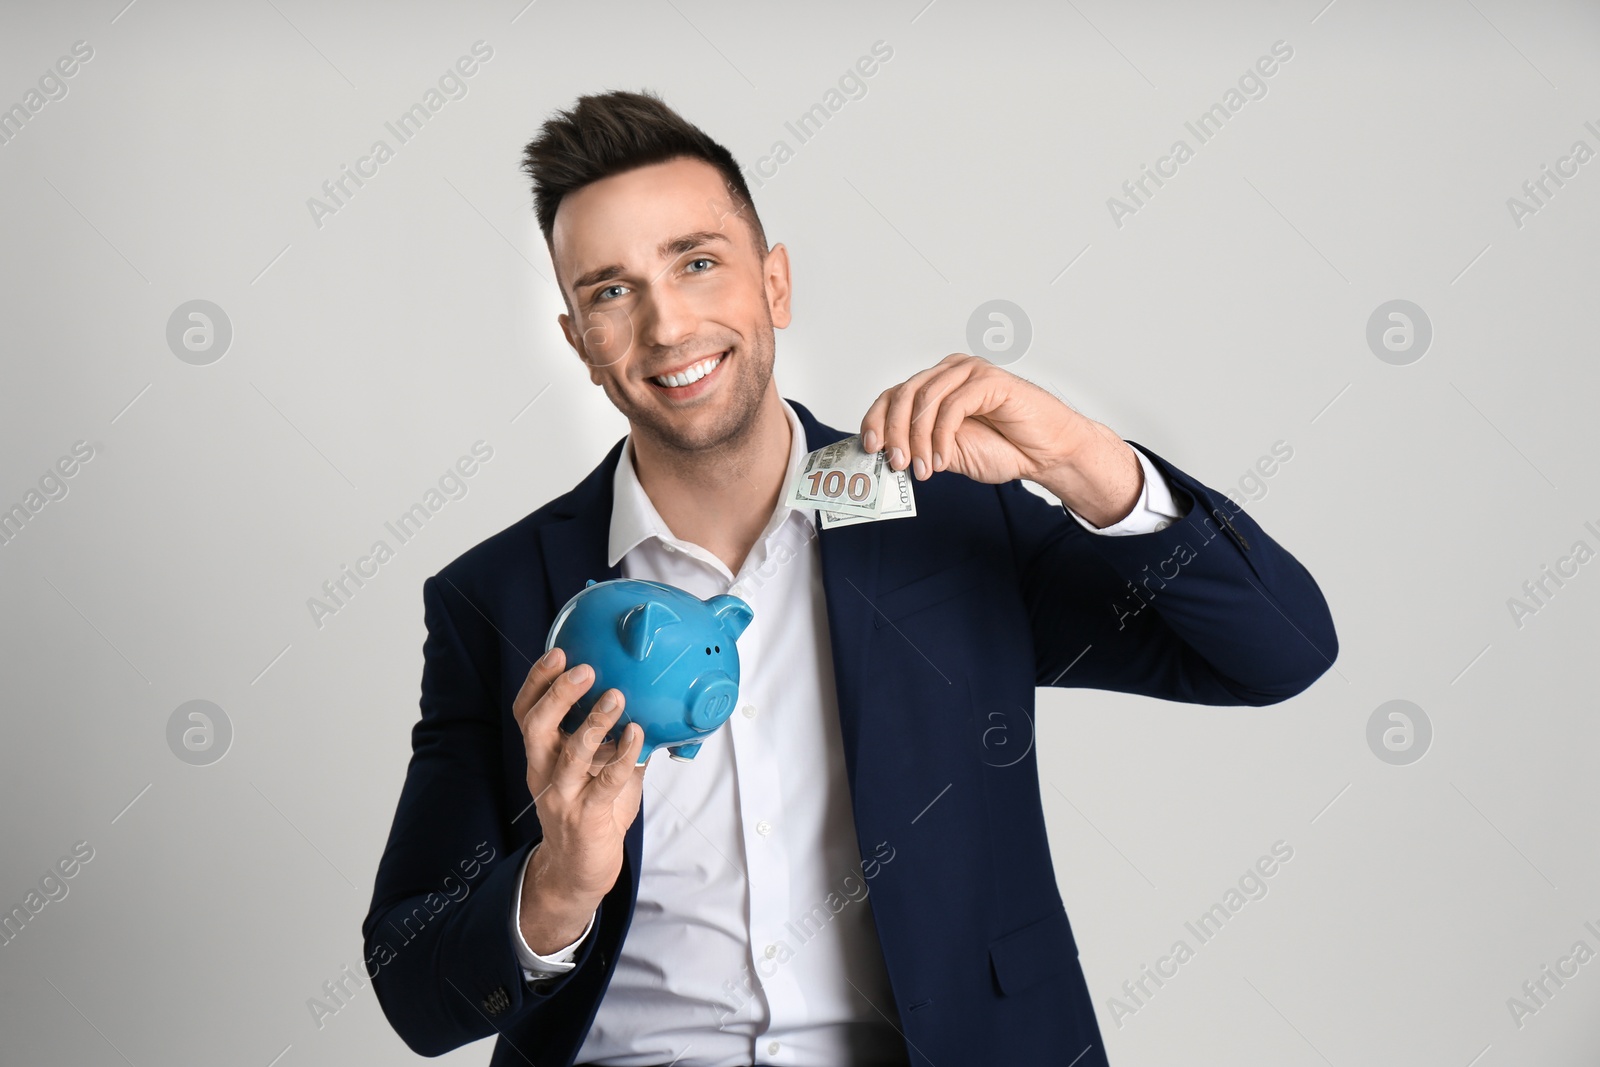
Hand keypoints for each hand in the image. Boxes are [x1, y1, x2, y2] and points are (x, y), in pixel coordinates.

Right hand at [512, 646, 644, 952]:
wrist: (579, 868)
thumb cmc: (590, 810)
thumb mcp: (594, 767)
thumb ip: (611, 736)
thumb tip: (646, 697)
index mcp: (541, 755)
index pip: (527, 711)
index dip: (538, 681)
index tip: (557, 652)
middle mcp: (544, 771)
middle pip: (537, 726)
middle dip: (558, 694)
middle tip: (585, 670)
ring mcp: (563, 795)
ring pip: (571, 753)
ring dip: (595, 722)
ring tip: (616, 697)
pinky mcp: (588, 816)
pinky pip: (606, 782)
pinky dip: (623, 756)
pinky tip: (638, 736)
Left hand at [859, 353, 1143, 527]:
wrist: (1046, 454)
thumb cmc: (1003, 449)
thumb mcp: (947, 454)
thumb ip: (918, 448)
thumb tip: (883, 454)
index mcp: (935, 386)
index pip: (893, 395)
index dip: (876, 420)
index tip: (869, 448)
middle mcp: (949, 372)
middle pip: (903, 394)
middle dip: (894, 432)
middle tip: (896, 463)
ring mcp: (970, 372)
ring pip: (925, 399)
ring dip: (918, 438)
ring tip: (922, 468)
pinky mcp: (990, 380)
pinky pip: (953, 405)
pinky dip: (941, 436)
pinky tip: (942, 459)